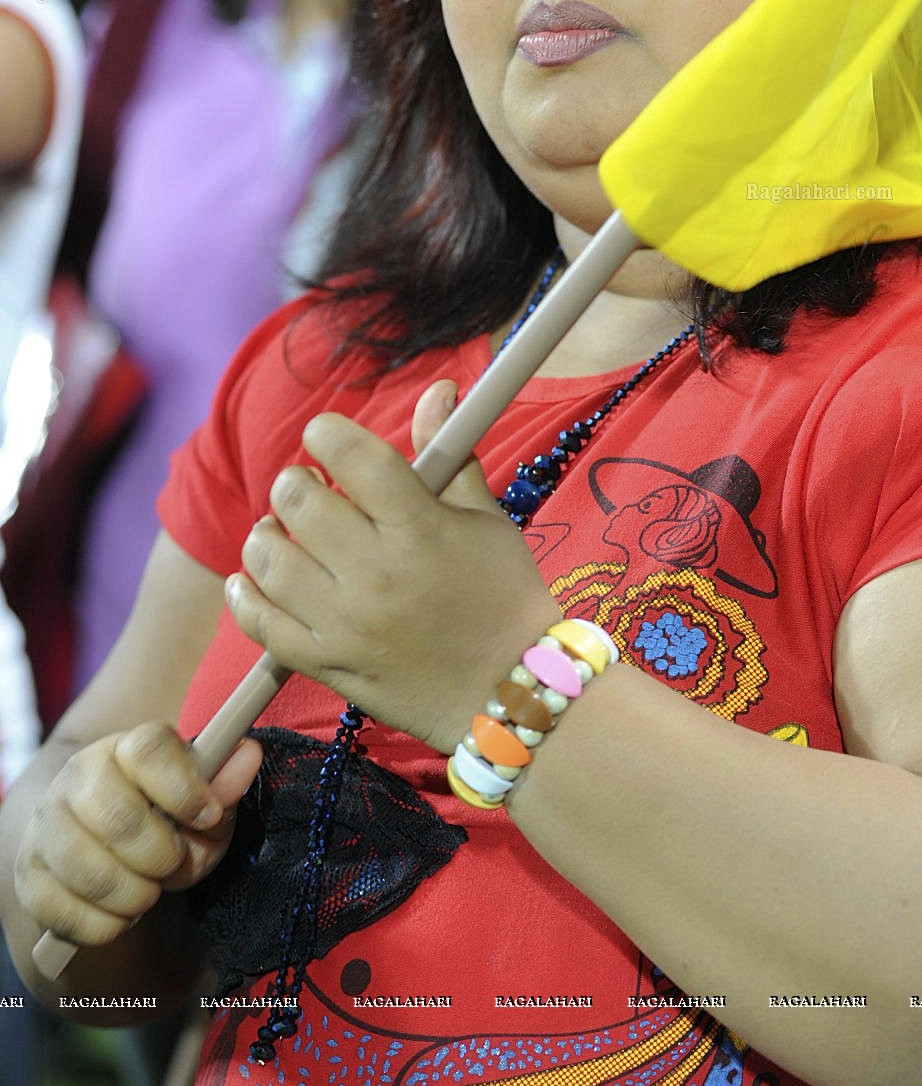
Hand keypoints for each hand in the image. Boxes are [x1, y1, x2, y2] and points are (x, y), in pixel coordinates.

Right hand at [14, 725, 261, 947]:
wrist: (109, 851)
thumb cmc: (169, 824)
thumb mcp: (206, 808)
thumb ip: (225, 786)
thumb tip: (248, 753)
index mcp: (127, 747)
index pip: (149, 749)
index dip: (184, 788)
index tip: (208, 817)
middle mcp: (79, 776)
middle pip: (118, 817)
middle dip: (161, 856)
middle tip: (173, 864)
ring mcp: (46, 824)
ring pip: (89, 870)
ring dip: (135, 895)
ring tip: (149, 891)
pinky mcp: (28, 875)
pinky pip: (65, 913)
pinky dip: (106, 926)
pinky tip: (120, 913)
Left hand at [227, 380, 561, 750]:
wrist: (510, 696)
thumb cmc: (505, 599)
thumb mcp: (487, 520)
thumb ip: (450, 455)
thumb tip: (439, 389)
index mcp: (420, 528)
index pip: (352, 455)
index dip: (328, 434)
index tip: (327, 438)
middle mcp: (376, 573)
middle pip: (297, 500)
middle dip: (298, 481)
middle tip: (312, 487)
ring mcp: (345, 624)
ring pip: (267, 557)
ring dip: (268, 533)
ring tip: (284, 530)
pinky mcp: (325, 665)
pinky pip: (259, 621)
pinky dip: (246, 592)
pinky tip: (254, 575)